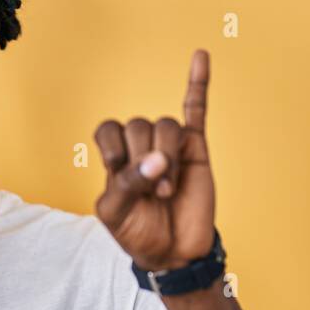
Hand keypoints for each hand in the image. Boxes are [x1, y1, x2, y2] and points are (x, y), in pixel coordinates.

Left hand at [93, 49, 215, 271]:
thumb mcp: (117, 214)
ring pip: (166, 126)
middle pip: (139, 126)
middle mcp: (141, 147)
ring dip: (167, 158)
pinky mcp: (195, 147)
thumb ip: (127, 184)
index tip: (118, 170)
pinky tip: (200, 56)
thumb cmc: (139, 233)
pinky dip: (199, 82)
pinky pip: (196, 109)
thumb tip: (157, 160)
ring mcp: (169, 145)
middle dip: (145, 161)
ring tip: (168, 190)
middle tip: (154, 195)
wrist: (174, 253)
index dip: (113, 146)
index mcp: (116, 159)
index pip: (109, 129)